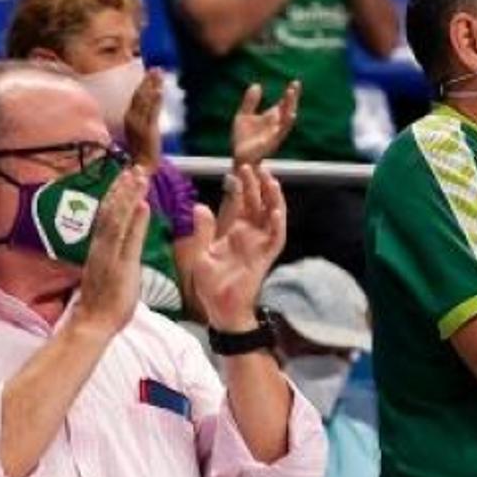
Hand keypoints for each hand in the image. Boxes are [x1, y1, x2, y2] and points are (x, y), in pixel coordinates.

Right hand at [74, 167, 151, 338]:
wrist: (92, 322)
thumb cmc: (103, 300)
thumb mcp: (113, 268)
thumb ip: (122, 245)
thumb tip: (132, 225)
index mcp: (101, 247)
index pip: (108, 214)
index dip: (117, 193)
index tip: (127, 175)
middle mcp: (102, 247)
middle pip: (111, 210)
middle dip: (123, 188)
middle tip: (135, 167)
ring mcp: (109, 255)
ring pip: (116, 218)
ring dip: (128, 196)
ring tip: (138, 177)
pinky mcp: (118, 266)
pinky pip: (125, 238)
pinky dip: (132, 220)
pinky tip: (141, 204)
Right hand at [124, 69, 163, 170]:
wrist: (141, 166)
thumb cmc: (141, 149)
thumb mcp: (138, 130)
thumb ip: (141, 117)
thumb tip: (147, 103)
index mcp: (128, 118)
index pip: (136, 96)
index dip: (143, 84)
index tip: (149, 72)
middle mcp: (131, 118)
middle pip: (140, 95)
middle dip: (148, 81)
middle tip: (155, 68)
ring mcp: (139, 124)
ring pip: (146, 101)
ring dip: (153, 86)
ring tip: (159, 74)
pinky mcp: (148, 130)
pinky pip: (152, 112)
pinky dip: (156, 100)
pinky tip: (160, 90)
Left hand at [191, 165, 287, 332]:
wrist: (221, 310)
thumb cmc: (211, 285)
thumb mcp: (201, 254)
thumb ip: (203, 231)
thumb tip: (199, 206)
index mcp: (235, 233)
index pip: (243, 204)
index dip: (243, 187)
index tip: (240, 169)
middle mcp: (250, 236)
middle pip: (259, 205)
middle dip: (259, 186)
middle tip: (256, 166)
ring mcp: (259, 246)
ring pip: (272, 217)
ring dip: (273, 200)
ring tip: (271, 181)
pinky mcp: (264, 259)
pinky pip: (275, 240)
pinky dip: (277, 226)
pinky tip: (274, 212)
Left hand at [232, 82, 300, 167]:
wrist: (239, 157)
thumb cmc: (243, 138)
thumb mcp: (243, 115)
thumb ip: (250, 101)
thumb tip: (257, 85)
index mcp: (272, 118)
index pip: (284, 103)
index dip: (290, 93)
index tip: (295, 82)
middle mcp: (277, 124)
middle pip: (288, 108)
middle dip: (292, 97)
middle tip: (295, 84)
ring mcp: (276, 133)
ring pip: (287, 118)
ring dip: (290, 106)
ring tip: (292, 93)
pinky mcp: (272, 141)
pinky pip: (282, 132)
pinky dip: (287, 123)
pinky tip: (291, 114)